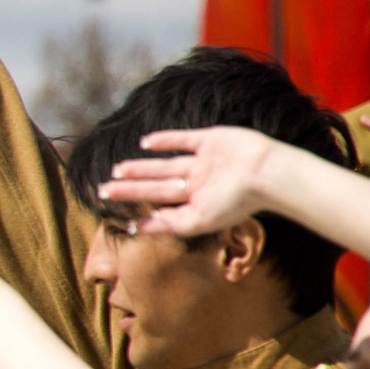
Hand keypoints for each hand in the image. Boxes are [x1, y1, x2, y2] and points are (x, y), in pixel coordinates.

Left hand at [96, 126, 283, 236]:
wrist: (265, 172)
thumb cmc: (236, 201)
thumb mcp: (199, 220)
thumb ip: (169, 224)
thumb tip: (137, 228)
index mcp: (198, 203)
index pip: (164, 209)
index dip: (142, 213)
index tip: (119, 218)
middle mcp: (199, 183)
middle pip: (158, 186)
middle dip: (132, 189)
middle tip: (103, 190)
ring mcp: (204, 162)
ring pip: (165, 165)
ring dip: (141, 168)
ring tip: (117, 170)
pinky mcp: (210, 140)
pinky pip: (183, 140)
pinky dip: (165, 140)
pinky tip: (145, 143)